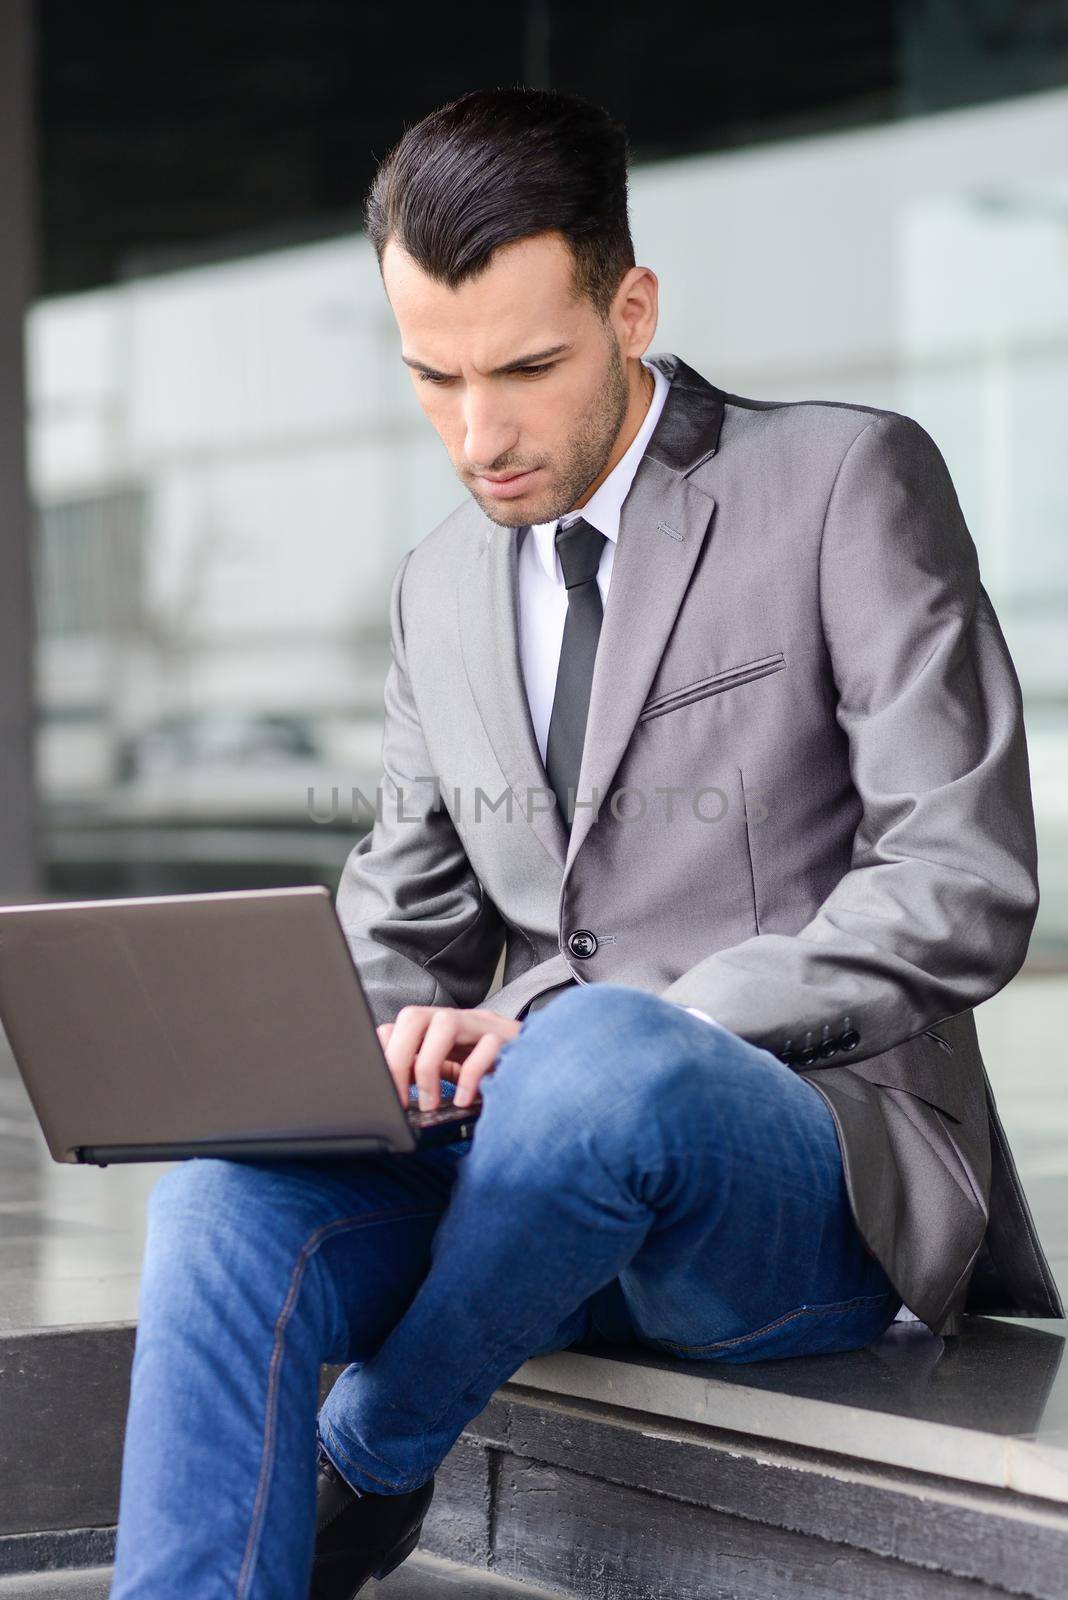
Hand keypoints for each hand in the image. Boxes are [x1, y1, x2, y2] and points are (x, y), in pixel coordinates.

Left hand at [375, 1006, 521, 1110]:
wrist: (547, 1067)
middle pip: (414, 1017)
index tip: (378, 1087)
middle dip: (397, 1058)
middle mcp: (459, 1021)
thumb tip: (394, 1097)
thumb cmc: (495, 1075)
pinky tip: (464, 1100)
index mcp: (439, 1029)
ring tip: (430, 1103)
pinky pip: (487, 1047)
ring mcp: (485, 1025)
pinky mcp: (511, 1039)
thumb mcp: (454, 1075)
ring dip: (428, 1065)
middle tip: (397, 1099)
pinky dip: (470, 1077)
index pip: (399, 1024)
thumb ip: (426, 1076)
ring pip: (446, 1022)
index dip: (382, 1050)